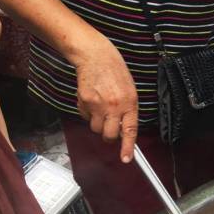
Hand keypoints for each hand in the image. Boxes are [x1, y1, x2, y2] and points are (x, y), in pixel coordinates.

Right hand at [72, 36, 137, 162]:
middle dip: (109, 137)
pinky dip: (87, 114)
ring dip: (98, 125)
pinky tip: (92, 101)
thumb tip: (125, 130)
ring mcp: (97, 104)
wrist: (95, 55)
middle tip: (110, 129)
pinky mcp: (83, 101)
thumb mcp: (130, 92)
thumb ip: (128, 111)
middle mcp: (114, 106)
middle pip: (109, 135)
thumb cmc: (116, 72)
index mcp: (129, 104)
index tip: (126, 158)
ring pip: (95, 128)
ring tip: (101, 110)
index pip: (129, 131)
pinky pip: (85, 117)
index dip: (127, 147)